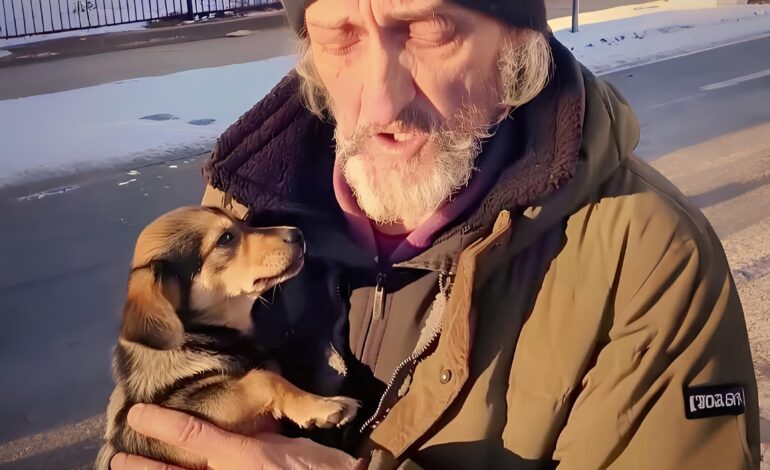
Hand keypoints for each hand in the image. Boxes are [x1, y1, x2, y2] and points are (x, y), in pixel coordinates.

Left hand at [110, 404, 365, 469]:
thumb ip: (262, 434)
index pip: (195, 438)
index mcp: (242, 459)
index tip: (139, 412)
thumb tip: (239, 424)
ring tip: (125, 467)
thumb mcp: (287, 450)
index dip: (164, 424)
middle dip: (144, 466)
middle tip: (117, 456)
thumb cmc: (316, 469)